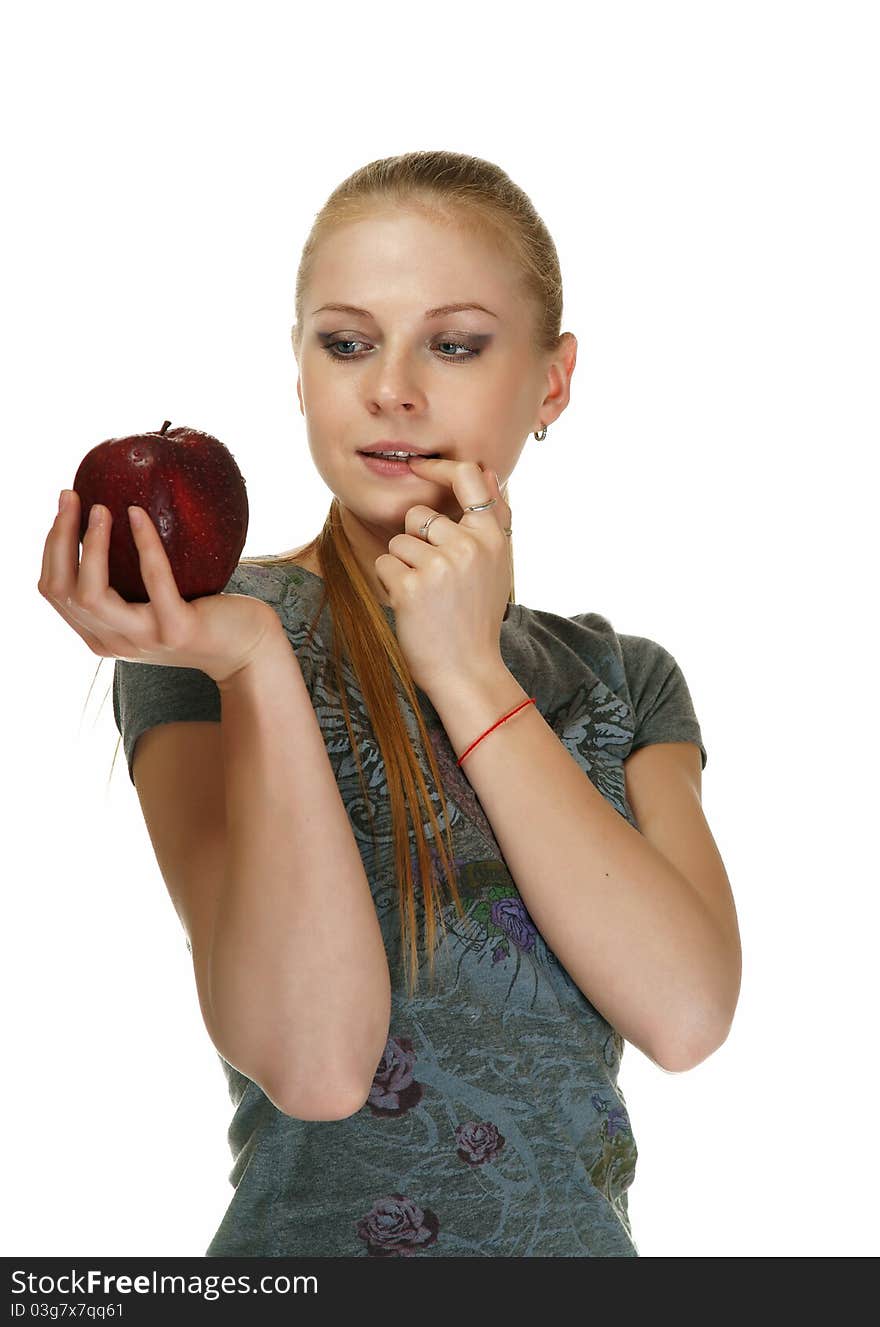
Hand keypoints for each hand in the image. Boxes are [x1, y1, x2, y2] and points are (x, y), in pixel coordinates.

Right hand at [37, 489, 280, 685]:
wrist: (245, 650)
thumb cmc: (198, 614)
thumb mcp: (149, 602)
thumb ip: (122, 582)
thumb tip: (102, 516)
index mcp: (99, 634)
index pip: (53, 591)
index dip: (51, 546)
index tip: (64, 507)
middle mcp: (113, 642)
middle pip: (62, 590)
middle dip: (60, 539)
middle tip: (71, 496)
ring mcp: (143, 640)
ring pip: (91, 595)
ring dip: (91, 545)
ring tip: (102, 508)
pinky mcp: (176, 630)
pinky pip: (153, 580)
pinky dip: (143, 544)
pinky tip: (139, 514)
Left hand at [373, 459, 511, 694]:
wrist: (468, 670)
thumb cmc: (477, 617)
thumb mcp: (498, 564)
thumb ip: (493, 519)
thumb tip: (487, 470)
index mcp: (493, 537)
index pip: (468, 477)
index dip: (438, 467)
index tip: (418, 466)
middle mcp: (470, 545)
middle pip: (418, 515)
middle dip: (415, 541)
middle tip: (435, 579)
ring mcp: (441, 565)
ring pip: (399, 541)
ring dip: (403, 566)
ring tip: (426, 595)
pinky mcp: (412, 585)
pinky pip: (385, 564)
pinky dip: (391, 584)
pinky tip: (413, 606)